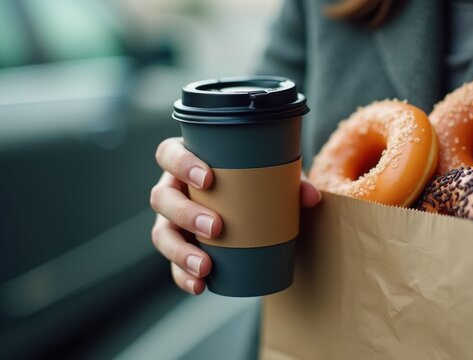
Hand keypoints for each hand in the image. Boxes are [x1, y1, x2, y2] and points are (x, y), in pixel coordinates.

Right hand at [150, 137, 321, 294]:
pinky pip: (172, 263)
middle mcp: (173, 188)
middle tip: (216, 228)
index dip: (181, 164)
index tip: (207, 179)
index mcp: (187, 160)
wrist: (251, 201)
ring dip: (180, 252)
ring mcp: (172, 218)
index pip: (169, 154)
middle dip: (186, 214)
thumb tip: (311, 197)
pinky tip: (199, 285)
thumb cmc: (254, 179)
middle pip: (162, 198)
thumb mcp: (272, 175)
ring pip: (161, 233)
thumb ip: (292, 181)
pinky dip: (183, 275)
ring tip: (206, 266)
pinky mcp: (179, 245)